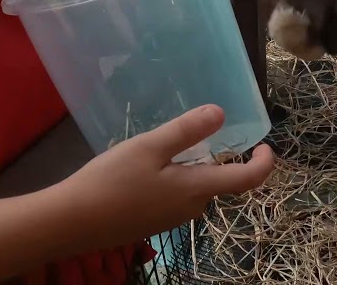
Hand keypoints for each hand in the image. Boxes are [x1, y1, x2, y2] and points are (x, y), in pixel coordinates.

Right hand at [65, 105, 274, 249]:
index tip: (265, 144)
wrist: (72, 222)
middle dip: (216, 156)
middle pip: (217, 181)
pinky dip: (173, 177)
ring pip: (195, 187)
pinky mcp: (153, 222)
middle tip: (194, 129)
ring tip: (161, 145)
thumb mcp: (149, 147)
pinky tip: (144, 167)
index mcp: (197, 189)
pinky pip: (176, 196)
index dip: (263, 163)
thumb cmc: (111, 181)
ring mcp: (171, 219)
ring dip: (191, 166)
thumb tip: (222, 113)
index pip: (246, 181)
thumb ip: (186, 131)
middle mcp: (191, 208)